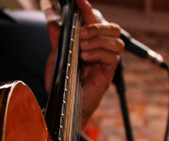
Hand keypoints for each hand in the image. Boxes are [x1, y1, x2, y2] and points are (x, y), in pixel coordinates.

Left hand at [45, 0, 123, 126]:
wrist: (65, 104)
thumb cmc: (63, 83)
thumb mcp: (55, 59)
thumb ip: (57, 42)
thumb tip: (53, 24)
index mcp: (88, 42)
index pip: (93, 21)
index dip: (87, 9)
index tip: (79, 0)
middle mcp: (100, 49)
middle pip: (112, 27)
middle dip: (97, 26)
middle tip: (82, 33)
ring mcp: (106, 60)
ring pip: (115, 41)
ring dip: (99, 40)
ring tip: (82, 48)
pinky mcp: (108, 72)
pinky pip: (112, 57)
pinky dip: (99, 54)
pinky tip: (86, 58)